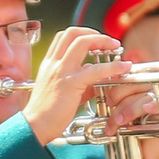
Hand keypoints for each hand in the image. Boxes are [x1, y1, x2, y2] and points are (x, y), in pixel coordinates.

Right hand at [23, 26, 124, 145]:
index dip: (83, 33)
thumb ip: (79, 82)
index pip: (64, 36)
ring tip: (116, 47)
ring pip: (83, 43)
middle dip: (94, 33)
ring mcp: (61, 71)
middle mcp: (54, 63)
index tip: (97, 40)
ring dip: (103, 41)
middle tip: (109, 41)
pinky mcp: (71, 83)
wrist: (35, 125)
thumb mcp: (61, 91)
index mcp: (49, 63)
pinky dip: (112, 66)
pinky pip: (95, 70)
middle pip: (73, 33)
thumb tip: (95, 78)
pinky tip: (123, 67)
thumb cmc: (46, 112)